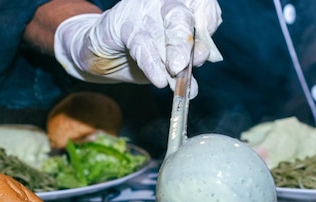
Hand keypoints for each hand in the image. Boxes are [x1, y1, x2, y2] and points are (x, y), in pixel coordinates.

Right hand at [54, 0, 221, 93]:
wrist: (106, 54)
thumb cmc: (147, 53)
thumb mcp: (172, 59)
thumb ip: (188, 60)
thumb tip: (200, 68)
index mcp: (182, 7)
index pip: (202, 5)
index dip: (209, 20)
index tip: (207, 46)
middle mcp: (164, 3)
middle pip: (182, 16)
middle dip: (187, 43)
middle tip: (186, 65)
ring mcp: (143, 10)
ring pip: (163, 28)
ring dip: (173, 53)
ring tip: (176, 73)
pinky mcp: (122, 23)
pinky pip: (141, 44)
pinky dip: (151, 64)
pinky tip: (159, 80)